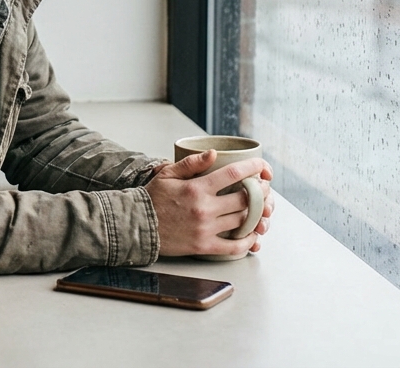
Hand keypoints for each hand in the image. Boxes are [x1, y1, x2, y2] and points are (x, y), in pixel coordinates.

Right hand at [145, 150, 274, 256]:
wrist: (136, 225)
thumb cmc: (151, 199)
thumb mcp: (167, 175)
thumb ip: (191, 163)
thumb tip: (213, 154)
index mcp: (196, 188)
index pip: (233, 174)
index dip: (253, 167)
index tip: (261, 166)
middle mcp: (204, 208)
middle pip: (245, 199)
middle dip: (259, 192)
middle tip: (263, 188)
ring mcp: (206, 228)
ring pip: (243, 221)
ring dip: (256, 214)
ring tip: (260, 208)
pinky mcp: (204, 246)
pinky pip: (234, 246)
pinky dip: (248, 241)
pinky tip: (252, 235)